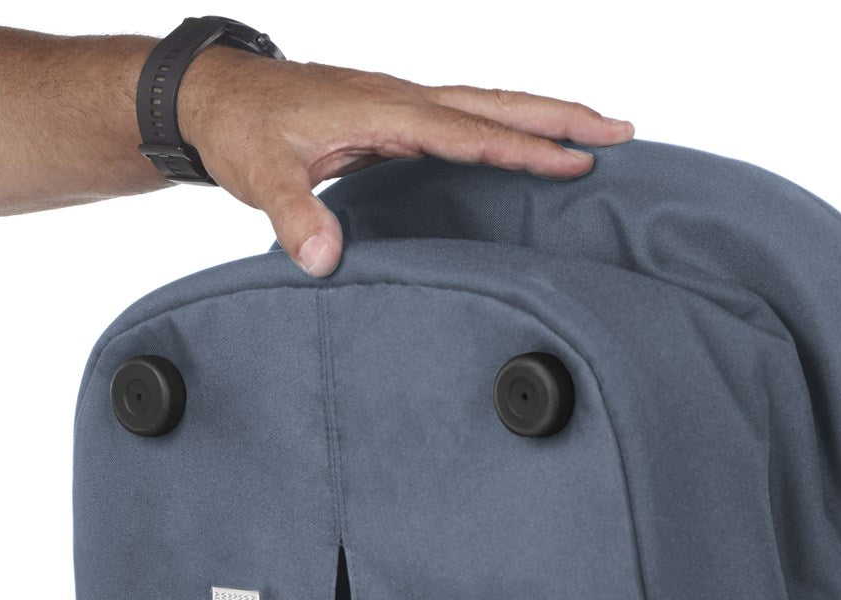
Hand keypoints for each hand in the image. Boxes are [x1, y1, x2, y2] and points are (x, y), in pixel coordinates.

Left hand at [176, 48, 634, 276]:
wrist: (218, 99)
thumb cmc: (243, 132)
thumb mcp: (264, 175)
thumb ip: (296, 217)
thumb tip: (326, 260)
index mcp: (385, 110)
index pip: (467, 131)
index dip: (521, 148)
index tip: (574, 162)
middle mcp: (403, 99)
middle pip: (497, 103)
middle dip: (560, 116)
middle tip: (622, 129)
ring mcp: (402, 106)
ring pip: (487, 106)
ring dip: (541, 117)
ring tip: (595, 133)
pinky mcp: (395, 120)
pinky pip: (465, 121)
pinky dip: (504, 129)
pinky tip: (522, 147)